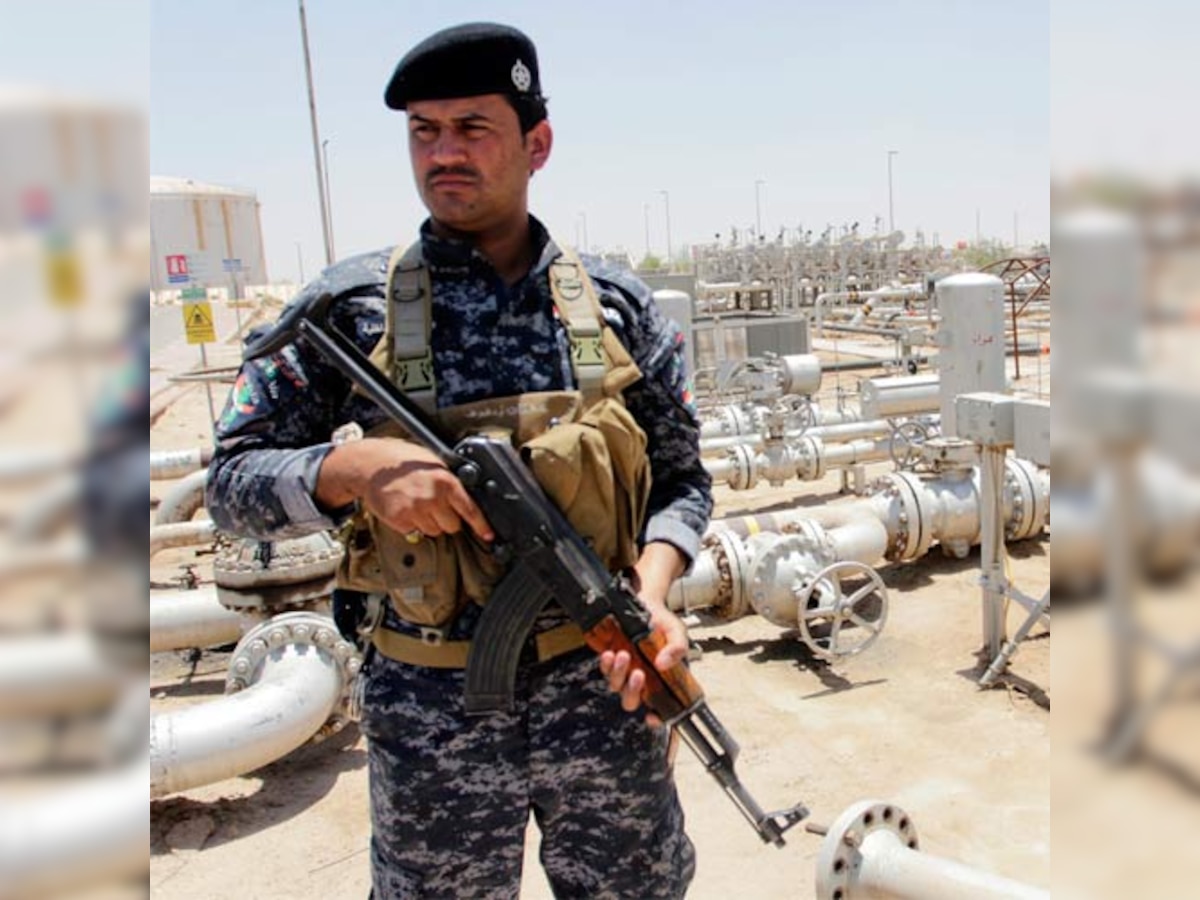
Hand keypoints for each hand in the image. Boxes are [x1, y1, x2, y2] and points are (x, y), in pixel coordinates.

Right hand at [316, 437, 493, 540]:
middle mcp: (432, 497)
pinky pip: (415, 532)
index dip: (481, 525)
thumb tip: (467, 499)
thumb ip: (450, 482)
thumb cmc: (404, 462)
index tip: (488, 535)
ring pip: (434, 531)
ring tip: (418, 504)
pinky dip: (412, 524)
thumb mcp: (435, 464)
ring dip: (429, 522)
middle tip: (435, 505)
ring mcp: (415, 510)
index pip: (469, 510)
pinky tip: (406, 507)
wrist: (372, 465)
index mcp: (445, 482)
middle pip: (453, 526)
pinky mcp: (400, 520)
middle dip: (447, 519)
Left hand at [598, 600, 689, 726]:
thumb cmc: (663, 622)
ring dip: (619, 674)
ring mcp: (624, 672)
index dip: (656, 718)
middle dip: (633, 692)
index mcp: (661, 681)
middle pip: (631, 701)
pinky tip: (610, 653)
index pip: (659, 708)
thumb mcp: (677, 633)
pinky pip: (605, 670)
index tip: (652, 718)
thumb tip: (663, 664)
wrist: (646, 603)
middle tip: (639, 674)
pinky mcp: (611, 660)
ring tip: (624, 654)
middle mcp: (642, 680)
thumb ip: (677, 649)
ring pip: (616, 686)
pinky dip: (606, 664)